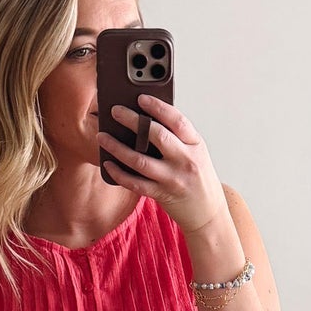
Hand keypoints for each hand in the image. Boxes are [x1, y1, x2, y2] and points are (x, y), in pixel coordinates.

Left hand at [96, 95, 228, 235]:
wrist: (208, 213)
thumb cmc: (199, 178)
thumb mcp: (196, 153)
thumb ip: (177, 137)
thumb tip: (145, 118)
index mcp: (195, 144)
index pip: (177, 120)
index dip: (158, 107)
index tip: (140, 98)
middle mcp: (185, 160)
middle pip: (156, 135)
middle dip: (133, 121)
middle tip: (115, 111)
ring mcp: (173, 179)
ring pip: (140, 160)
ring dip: (117, 147)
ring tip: (103, 137)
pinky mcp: (162, 194)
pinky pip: (136, 183)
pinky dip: (119, 173)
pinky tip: (108, 164)